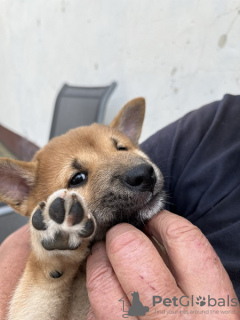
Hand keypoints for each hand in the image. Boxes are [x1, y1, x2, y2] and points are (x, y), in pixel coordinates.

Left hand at [86, 210, 239, 318]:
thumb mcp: (212, 310)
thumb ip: (190, 273)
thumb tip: (156, 236)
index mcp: (212, 308)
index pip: (185, 241)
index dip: (164, 222)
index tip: (153, 220)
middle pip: (132, 251)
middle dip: (122, 235)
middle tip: (123, 236)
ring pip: (100, 280)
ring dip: (99, 260)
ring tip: (105, 257)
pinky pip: (93, 312)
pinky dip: (96, 295)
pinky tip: (106, 293)